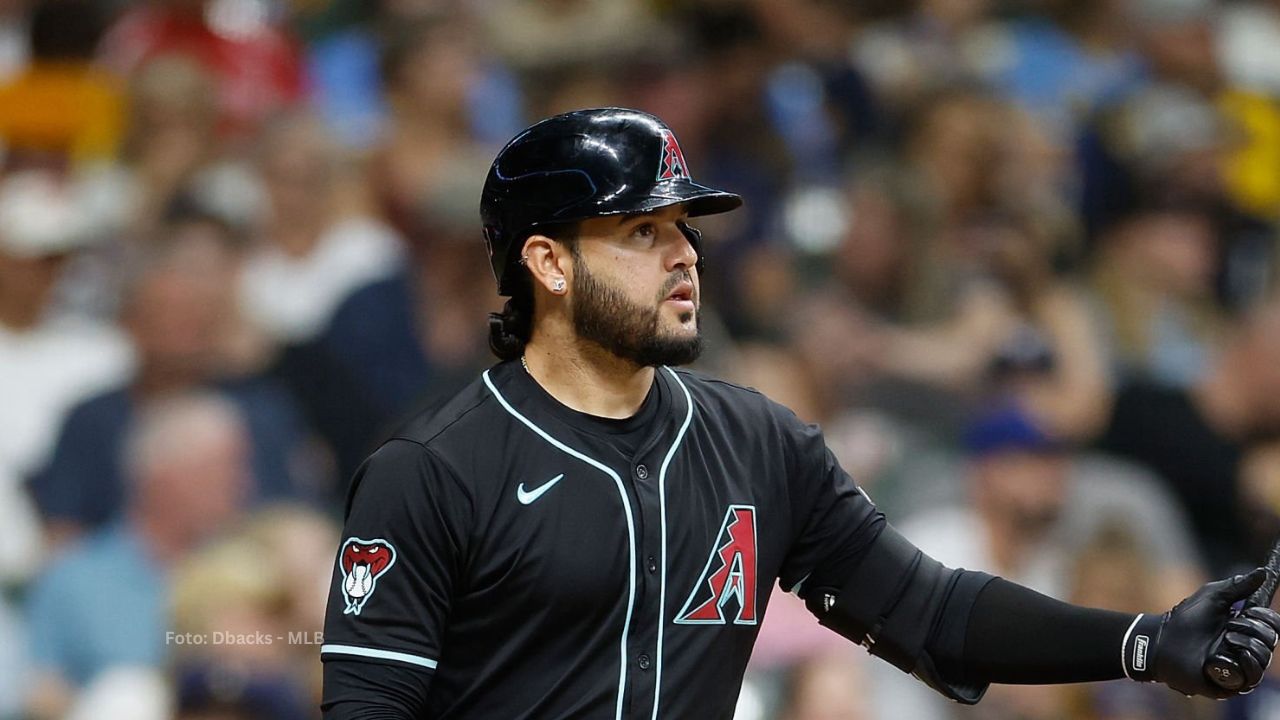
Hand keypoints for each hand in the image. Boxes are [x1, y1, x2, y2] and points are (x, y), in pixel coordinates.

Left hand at [1129, 568, 1279, 697]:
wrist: (1162, 640)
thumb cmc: (1185, 618)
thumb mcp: (1212, 597)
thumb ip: (1237, 586)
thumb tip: (1263, 572)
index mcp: (1246, 629)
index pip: (1273, 626)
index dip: (1269, 618)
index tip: (1250, 609)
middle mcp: (1246, 648)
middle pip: (1271, 640)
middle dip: (1254, 627)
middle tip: (1231, 622)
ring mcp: (1238, 666)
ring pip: (1263, 657)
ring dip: (1248, 643)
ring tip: (1226, 636)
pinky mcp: (1229, 683)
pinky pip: (1251, 677)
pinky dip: (1248, 663)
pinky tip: (1237, 652)